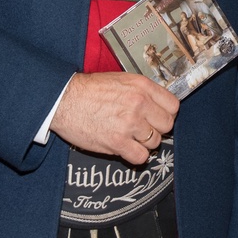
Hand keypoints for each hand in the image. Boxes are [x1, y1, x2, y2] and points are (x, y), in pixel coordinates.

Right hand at [48, 72, 177, 164]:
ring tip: (129, 136)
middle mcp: (139, 104)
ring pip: (155, 142)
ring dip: (144, 142)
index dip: (166, 113)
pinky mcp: (117, 142)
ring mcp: (129, 124)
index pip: (173, 106)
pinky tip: (125, 148)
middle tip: (143, 129)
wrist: (64, 100)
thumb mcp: (121, 80)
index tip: (157, 117)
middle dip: (157, 129)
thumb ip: (143, 91)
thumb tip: (158, 104)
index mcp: (142, 86)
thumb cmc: (90, 90)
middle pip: (167, 126)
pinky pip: (141, 157)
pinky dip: (135, 155)